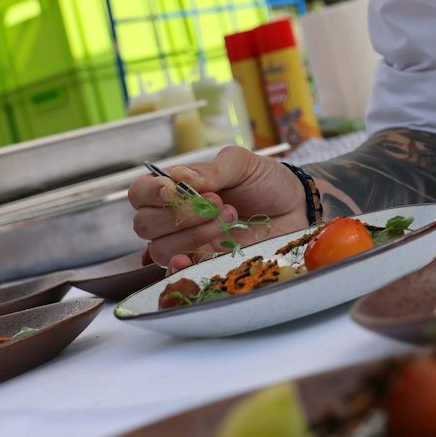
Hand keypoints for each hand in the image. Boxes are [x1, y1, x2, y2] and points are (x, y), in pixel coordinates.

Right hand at [128, 145, 307, 269]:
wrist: (295, 206)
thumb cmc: (264, 180)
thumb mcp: (241, 164)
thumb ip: (211, 170)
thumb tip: (178, 177)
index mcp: (176, 188)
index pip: (140, 193)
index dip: (150, 193)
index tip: (174, 190)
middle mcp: (175, 217)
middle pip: (145, 224)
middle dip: (180, 215)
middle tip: (218, 203)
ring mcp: (188, 242)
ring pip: (161, 249)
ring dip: (193, 235)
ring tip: (228, 219)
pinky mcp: (205, 263)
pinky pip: (179, 272)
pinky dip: (185, 264)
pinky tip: (206, 252)